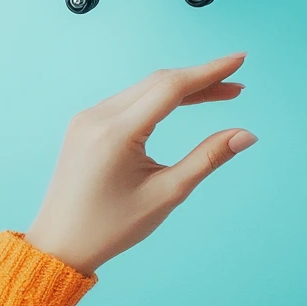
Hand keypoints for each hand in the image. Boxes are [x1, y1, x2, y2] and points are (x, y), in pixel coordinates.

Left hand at [25, 54, 255, 274]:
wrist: (59, 245)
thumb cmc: (112, 227)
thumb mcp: (166, 194)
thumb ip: (208, 158)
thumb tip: (247, 135)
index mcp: (116, 134)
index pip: (171, 88)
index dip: (209, 72)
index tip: (240, 60)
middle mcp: (98, 116)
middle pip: (160, 82)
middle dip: (201, 80)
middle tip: (238, 86)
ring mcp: (87, 117)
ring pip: (145, 88)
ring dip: (182, 88)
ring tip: (219, 94)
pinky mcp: (85, 123)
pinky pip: (129, 99)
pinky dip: (159, 97)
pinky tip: (182, 102)